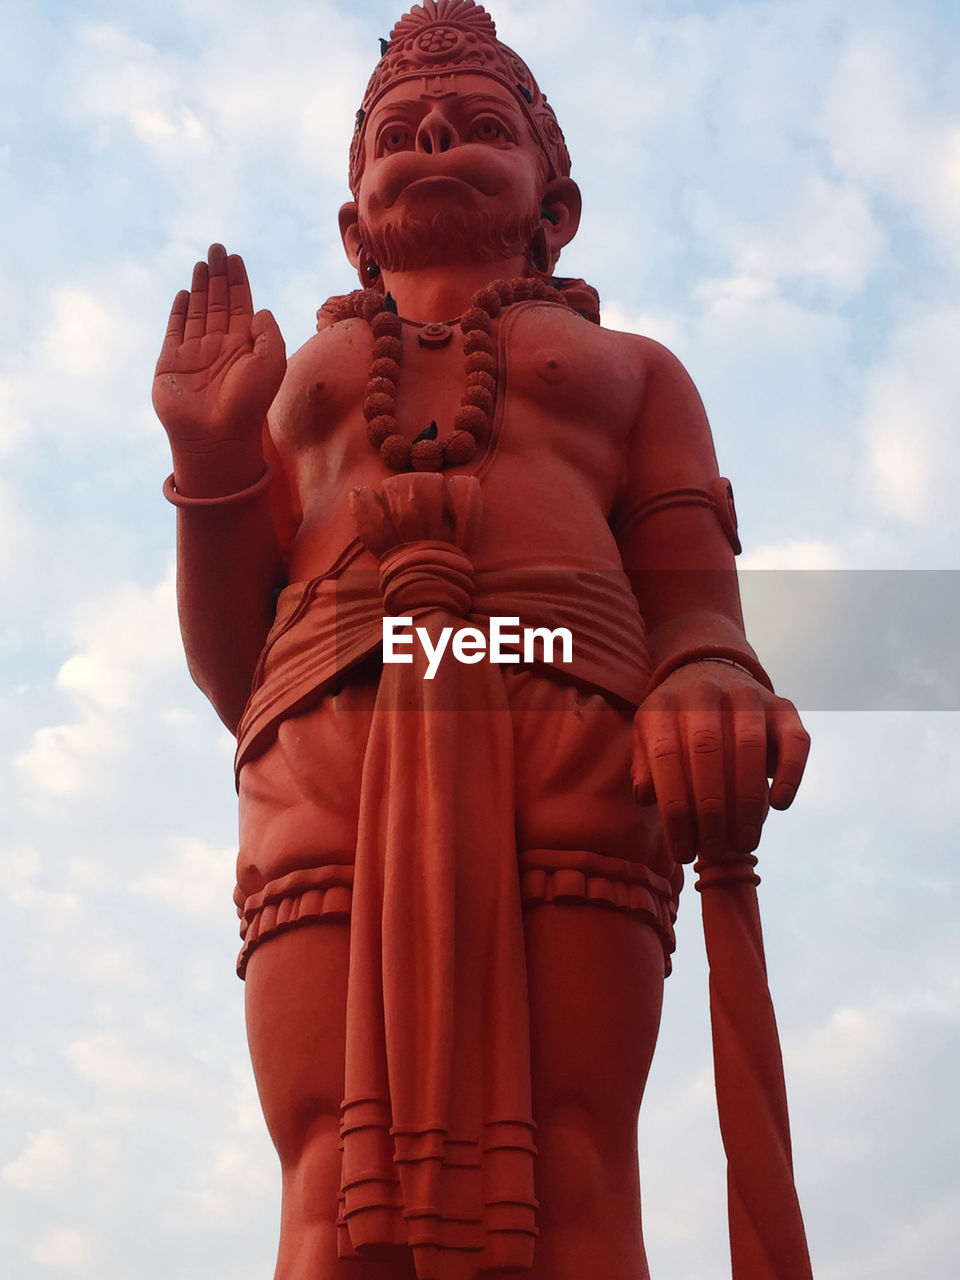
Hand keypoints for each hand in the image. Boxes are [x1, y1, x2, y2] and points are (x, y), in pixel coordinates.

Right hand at [152, 244, 285, 454]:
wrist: (216, 435)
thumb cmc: (248, 404)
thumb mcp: (271, 365)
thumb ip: (270, 333)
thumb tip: (260, 309)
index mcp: (244, 346)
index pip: (240, 305)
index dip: (238, 281)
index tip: (235, 257)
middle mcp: (219, 347)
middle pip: (217, 302)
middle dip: (218, 275)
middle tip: (217, 248)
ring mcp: (194, 354)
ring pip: (196, 312)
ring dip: (198, 287)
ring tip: (202, 262)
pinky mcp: (171, 363)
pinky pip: (174, 331)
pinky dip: (178, 312)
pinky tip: (182, 293)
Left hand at [631, 661, 809, 864]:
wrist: (713, 673)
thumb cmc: (678, 724)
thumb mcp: (649, 737)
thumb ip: (645, 765)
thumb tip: (647, 796)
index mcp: (665, 704)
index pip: (666, 756)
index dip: (675, 809)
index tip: (682, 851)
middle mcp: (705, 693)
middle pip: (707, 750)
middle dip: (710, 809)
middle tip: (714, 849)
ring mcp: (747, 696)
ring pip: (749, 746)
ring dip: (747, 800)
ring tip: (743, 841)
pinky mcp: (783, 707)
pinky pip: (793, 740)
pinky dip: (790, 774)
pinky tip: (779, 804)